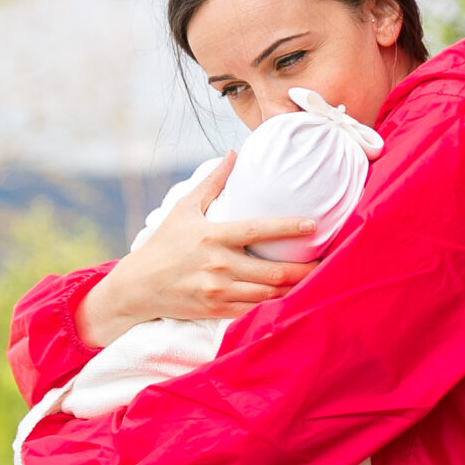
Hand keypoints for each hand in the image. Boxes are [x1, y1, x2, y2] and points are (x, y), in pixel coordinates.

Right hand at [76, 152, 318, 346]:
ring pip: (268, 295)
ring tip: (317, 282)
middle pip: (273, 271)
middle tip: (327, 262)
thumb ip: (212, 182)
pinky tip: (292, 299)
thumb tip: (234, 153)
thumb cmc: (163, 245)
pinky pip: (254, 311)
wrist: (137, 287)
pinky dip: (275, 306)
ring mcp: (218, 292)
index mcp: (213, 237)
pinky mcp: (217, 311)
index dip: (287, 228)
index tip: (312, 224)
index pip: (257, 231)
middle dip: (304, 269)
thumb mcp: (184, 208)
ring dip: (295, 289)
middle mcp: (218, 266)